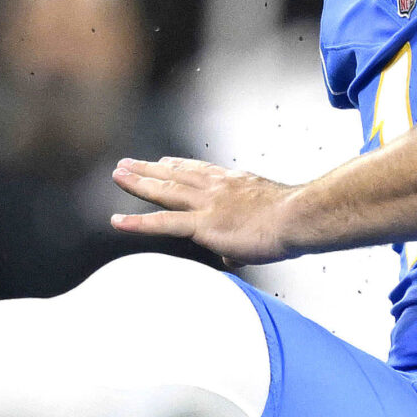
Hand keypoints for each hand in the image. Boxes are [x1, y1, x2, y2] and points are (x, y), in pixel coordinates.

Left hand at [110, 155, 297, 265]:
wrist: (298, 217)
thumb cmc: (293, 222)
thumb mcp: (267, 221)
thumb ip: (241, 236)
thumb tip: (229, 254)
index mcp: (234, 183)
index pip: (199, 171)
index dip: (178, 166)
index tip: (163, 161)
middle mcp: (216, 187)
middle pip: (175, 175)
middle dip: (148, 169)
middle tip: (127, 163)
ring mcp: (207, 204)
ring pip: (164, 191)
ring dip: (137, 183)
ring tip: (117, 176)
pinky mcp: (202, 225)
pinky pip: (162, 223)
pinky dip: (138, 222)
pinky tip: (118, 220)